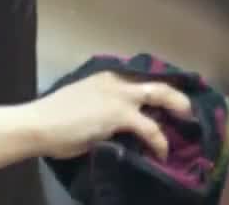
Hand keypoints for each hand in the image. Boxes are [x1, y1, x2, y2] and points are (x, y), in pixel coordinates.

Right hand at [26, 71, 194, 160]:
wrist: (40, 124)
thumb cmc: (54, 116)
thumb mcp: (83, 101)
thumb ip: (103, 105)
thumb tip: (117, 120)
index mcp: (106, 76)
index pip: (140, 76)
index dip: (159, 85)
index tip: (170, 95)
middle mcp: (116, 81)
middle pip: (157, 81)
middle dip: (177, 94)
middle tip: (187, 109)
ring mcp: (119, 96)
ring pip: (161, 95)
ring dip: (178, 108)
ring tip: (187, 124)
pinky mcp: (120, 115)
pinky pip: (151, 128)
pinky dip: (160, 141)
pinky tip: (162, 152)